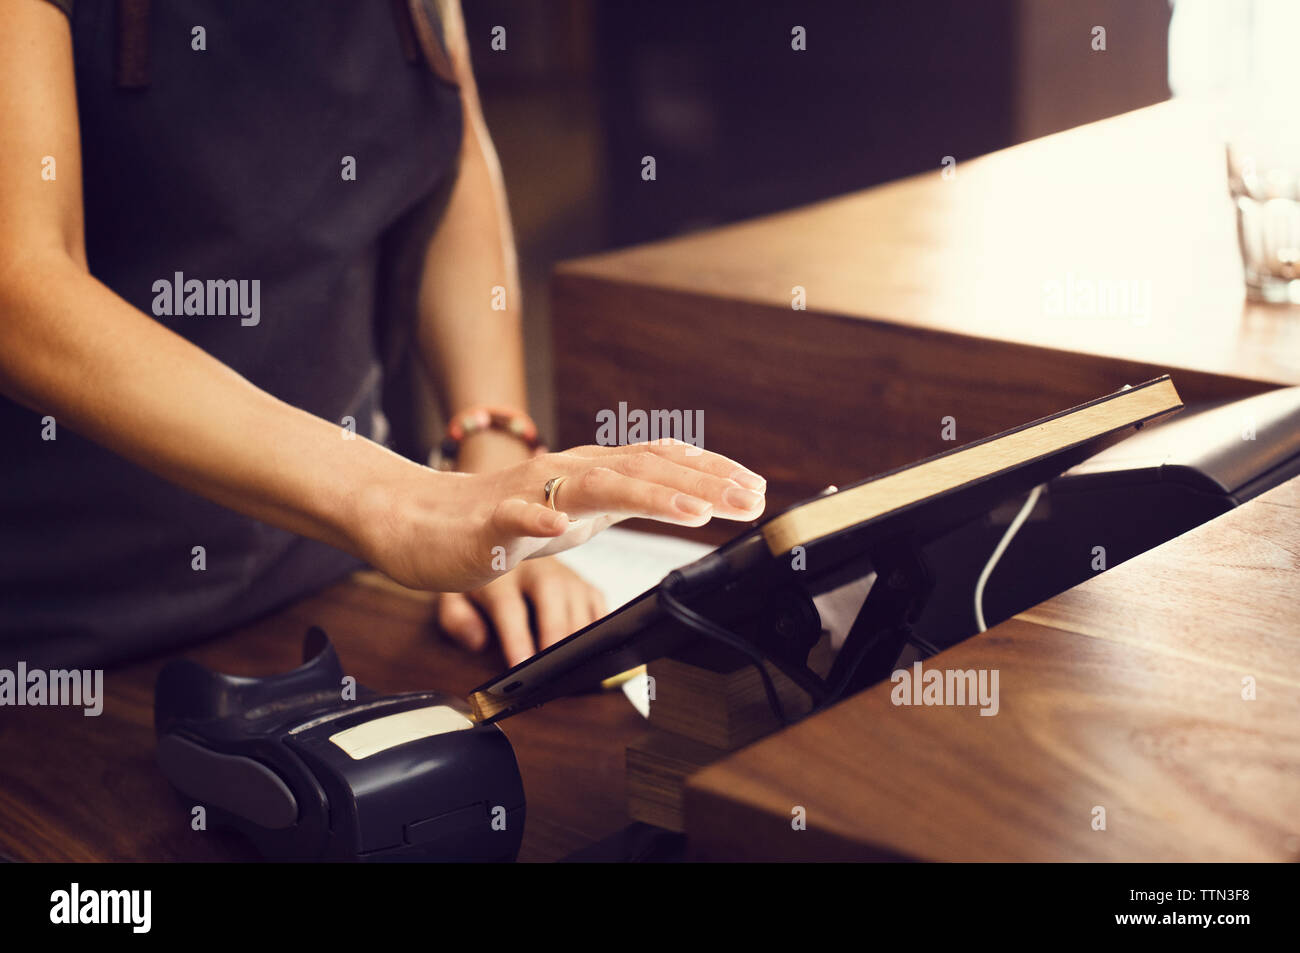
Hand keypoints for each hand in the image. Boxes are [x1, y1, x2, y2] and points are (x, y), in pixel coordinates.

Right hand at [354, 440, 765, 592]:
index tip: (756, 488)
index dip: (711, 471)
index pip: (661, 461)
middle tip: (750, 500)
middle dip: (702, 484)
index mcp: (591, 472)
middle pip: (642, 469)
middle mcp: (567, 472)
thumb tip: (685, 496)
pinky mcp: (490, 521)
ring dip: (648, 495)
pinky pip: (515, 518)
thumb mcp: (579, 508)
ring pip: (593, 487)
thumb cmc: (501, 519)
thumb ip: (624, 498)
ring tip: (694, 511)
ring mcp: (530, 493)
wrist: (421, 522)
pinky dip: (539, 520)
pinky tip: (559, 528)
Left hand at [437, 556, 606, 665]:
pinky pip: (599, 606)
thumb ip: (457, 619)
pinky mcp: (584, 584)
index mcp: (501, 572)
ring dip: (580, 637)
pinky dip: (601, 629)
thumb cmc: (480, 583)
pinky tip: (597, 653)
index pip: (509, 606)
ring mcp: (565, 575)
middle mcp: (537, 569)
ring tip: (575, 670)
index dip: (516, 638)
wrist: (499, 545)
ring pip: (579, 602)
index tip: (520, 666)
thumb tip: (478, 641)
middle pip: (552, 598)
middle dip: (555, 635)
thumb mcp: (455, 597)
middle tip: (554, 670)